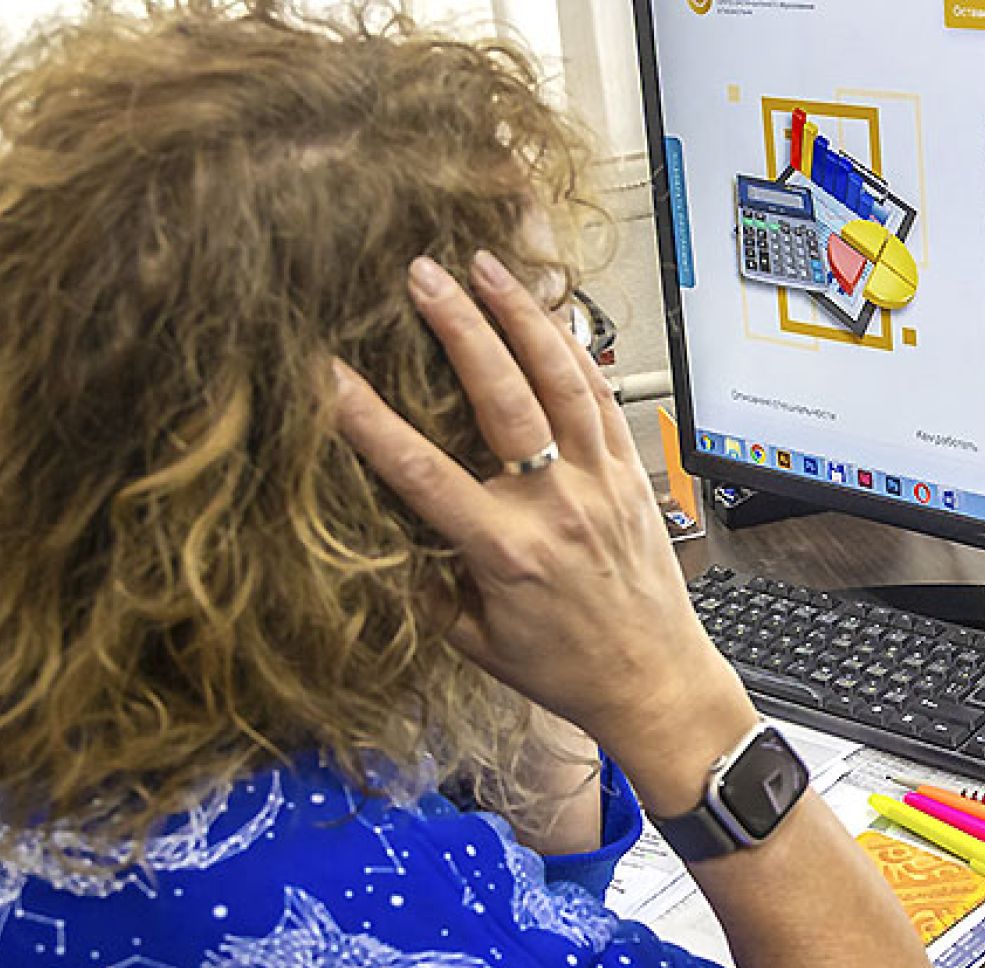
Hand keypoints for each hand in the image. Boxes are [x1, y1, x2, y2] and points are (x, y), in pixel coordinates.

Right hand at [333, 253, 756, 813]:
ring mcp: (601, 484)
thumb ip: (426, 585)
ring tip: (487, 267)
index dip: (370, 420)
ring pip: (562, 381)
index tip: (330, 374)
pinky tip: (548, 312)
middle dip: (460, 329)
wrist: (654, 682)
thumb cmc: (565, 669)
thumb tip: (379, 530)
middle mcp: (557, 509)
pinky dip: (574, 348)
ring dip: (522, 317)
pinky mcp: (630, 474)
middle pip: (504, 399)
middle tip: (423, 276)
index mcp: (506, 554)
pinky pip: (601, 396)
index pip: (423, 473)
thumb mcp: (475, 641)